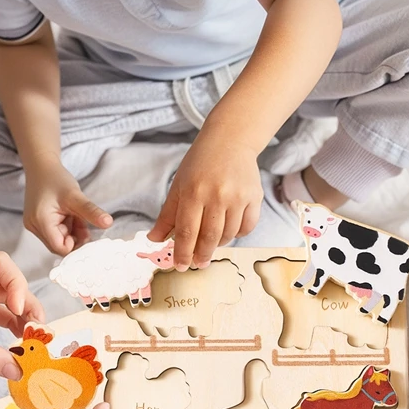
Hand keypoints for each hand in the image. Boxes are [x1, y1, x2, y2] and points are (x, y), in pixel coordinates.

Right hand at [24, 154, 111, 254]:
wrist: (41, 167)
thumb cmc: (55, 179)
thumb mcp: (76, 195)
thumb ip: (91, 211)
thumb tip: (108, 223)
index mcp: (41, 221)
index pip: (60, 247)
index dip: (76, 244)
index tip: (87, 231)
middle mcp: (34, 226)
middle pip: (59, 245)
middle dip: (75, 237)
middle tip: (82, 220)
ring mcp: (34, 225)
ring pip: (58, 240)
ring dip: (71, 232)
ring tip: (76, 215)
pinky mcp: (38, 223)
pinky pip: (55, 233)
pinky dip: (66, 227)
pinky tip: (70, 215)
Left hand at [149, 130, 262, 268]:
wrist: (229, 142)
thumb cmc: (199, 165)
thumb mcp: (178, 186)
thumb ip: (167, 215)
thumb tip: (154, 239)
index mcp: (193, 193)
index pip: (187, 231)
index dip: (183, 252)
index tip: (181, 266)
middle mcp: (217, 196)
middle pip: (209, 237)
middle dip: (201, 255)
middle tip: (197, 263)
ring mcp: (238, 197)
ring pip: (228, 235)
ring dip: (217, 244)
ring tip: (210, 243)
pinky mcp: (254, 197)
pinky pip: (247, 228)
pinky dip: (237, 234)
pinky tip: (228, 230)